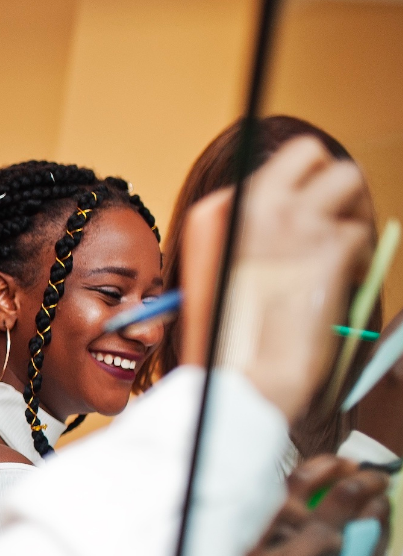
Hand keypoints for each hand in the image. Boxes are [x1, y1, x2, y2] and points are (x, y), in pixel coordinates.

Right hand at [176, 137, 375, 419]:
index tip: (294, 227)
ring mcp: (293, 224)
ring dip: (352, 210)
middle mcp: (252, 207)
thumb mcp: (214, 277)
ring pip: (350, 180)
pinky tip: (337, 283)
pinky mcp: (329, 248)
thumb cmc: (227, 340)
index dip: (292, 195)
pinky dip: (356, 257)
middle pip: (309, 154)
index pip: (268, 169)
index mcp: (215, 213)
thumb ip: (242, 239)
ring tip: (340, 247)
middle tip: (331, 216)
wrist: (243, 382)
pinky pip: (360, 234)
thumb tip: (286, 220)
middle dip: (328, 180)